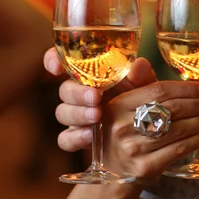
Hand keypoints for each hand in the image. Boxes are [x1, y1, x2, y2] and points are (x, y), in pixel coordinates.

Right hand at [44, 48, 198, 179]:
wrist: (113, 171)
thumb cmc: (124, 129)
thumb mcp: (124, 104)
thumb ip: (138, 83)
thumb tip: (143, 62)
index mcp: (117, 105)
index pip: (159, 91)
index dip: (188, 87)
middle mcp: (123, 126)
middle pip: (172, 109)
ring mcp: (134, 148)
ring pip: (179, 129)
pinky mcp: (146, 167)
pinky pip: (180, 149)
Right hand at [44, 48, 158, 150]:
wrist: (145, 131)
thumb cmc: (142, 99)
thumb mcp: (145, 85)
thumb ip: (141, 74)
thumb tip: (138, 65)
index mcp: (90, 73)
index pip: (63, 61)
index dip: (53, 60)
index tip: (58, 68)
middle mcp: (79, 92)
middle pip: (64, 90)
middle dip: (77, 93)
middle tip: (95, 96)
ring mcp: (76, 115)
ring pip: (62, 112)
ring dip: (78, 114)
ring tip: (97, 115)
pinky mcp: (77, 137)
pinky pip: (65, 138)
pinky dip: (75, 137)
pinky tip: (89, 136)